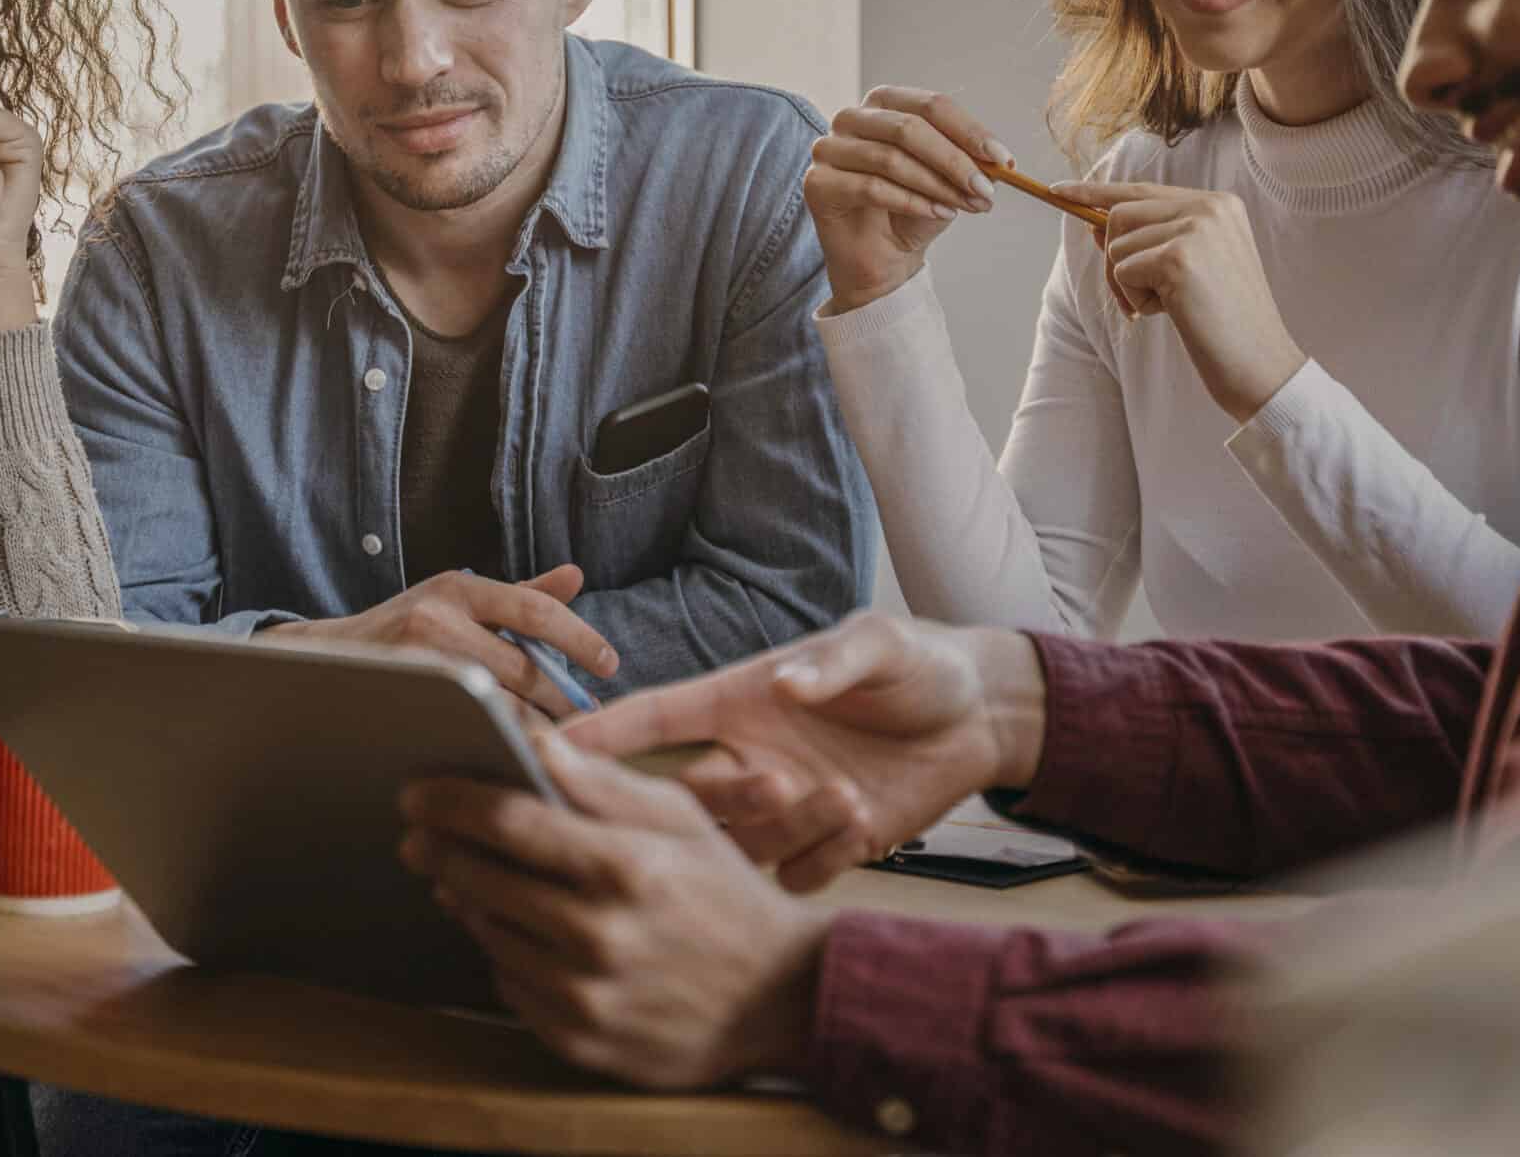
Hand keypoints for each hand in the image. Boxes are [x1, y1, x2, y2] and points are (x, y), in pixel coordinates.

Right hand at [262, 566, 616, 720]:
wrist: (322, 659)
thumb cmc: (404, 630)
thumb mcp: (457, 601)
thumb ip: (519, 596)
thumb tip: (575, 576)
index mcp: (460, 588)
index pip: (535, 610)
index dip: (580, 638)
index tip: (611, 664)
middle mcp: (437, 616)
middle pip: (523, 668)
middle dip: (562, 701)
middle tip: (588, 722)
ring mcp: (416, 660)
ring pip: (498, 705)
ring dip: (535, 727)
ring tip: (561, 743)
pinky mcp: (401, 698)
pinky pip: (465, 725)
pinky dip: (497, 739)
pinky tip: (514, 752)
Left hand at [400, 734, 831, 1087]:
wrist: (779, 998)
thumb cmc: (724, 894)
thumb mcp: (681, 819)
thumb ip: (602, 782)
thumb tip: (532, 742)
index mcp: (626, 868)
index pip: (509, 822)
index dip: (451, 800)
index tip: (416, 789)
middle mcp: (600, 937)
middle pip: (483, 880)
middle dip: (440, 848)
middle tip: (418, 831)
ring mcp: (587, 998)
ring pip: (489, 934)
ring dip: (466, 898)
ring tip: (460, 874)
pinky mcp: (581, 1043)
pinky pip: (511, 986)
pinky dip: (503, 952)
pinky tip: (511, 928)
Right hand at [564, 612, 1045, 890]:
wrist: (981, 717)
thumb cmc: (918, 664)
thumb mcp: (881, 644)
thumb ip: (833, 662)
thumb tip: (788, 684)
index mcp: (741, 699)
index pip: (652, 717)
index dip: (597, 733)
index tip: (538, 750)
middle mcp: (749, 756)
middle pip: (684, 797)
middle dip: (707, 802)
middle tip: (770, 784)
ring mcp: (784, 807)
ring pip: (739, 844)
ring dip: (780, 829)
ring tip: (845, 796)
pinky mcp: (825, 846)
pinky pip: (797, 875)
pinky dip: (823, 858)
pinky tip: (868, 825)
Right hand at [805, 87, 1014, 313]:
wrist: (883, 258)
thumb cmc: (913, 212)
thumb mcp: (950, 181)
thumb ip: (969, 162)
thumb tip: (997, 159)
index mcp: (885, 103)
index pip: (931, 105)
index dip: (971, 131)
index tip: (1003, 160)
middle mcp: (852, 118)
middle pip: (908, 127)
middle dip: (954, 160)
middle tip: (985, 188)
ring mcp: (828, 149)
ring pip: (890, 158)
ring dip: (936, 184)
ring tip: (964, 205)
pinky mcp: (818, 184)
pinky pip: (870, 187)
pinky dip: (911, 201)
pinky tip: (936, 213)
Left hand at [1057, 180, 1306, 422]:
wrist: (1260, 364)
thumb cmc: (1223, 322)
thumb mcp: (1187, 270)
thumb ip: (1150, 240)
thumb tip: (1094, 224)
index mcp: (1218, 204)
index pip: (1142, 190)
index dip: (1096, 192)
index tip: (1057, 191)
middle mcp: (1210, 206)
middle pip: (1119, 215)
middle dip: (1114, 260)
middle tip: (1138, 300)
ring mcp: (1196, 228)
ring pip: (1117, 246)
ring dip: (1127, 285)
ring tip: (1168, 306)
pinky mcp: (1178, 258)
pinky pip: (1122, 271)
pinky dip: (1135, 300)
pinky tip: (1172, 313)